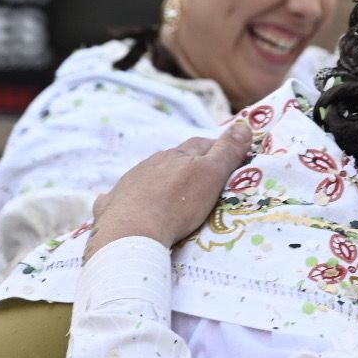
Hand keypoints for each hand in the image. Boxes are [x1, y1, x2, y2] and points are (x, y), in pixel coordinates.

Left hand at [86, 121, 254, 259]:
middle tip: (202, 178)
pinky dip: (133, 197)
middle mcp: (152, 163)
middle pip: (175, 157)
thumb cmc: (177, 204)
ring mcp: (130, 181)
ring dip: (163, 180)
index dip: (217, 148)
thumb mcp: (211, 176)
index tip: (229, 157)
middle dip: (189, 163)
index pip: (202, 144)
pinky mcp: (113, 202)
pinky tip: (134, 207)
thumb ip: (227, 152)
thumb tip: (244, 125)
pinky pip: (124, 195)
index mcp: (178, 155)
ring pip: (150, 174)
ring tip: (172, 197)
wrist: (130, 232)